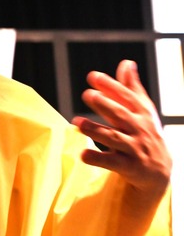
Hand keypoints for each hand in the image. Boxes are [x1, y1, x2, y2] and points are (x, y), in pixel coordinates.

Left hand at [72, 59, 171, 198]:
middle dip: (105, 104)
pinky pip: (111, 163)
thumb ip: (131, 88)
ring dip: (95, 130)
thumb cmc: (146, 134)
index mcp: (142, 114)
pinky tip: (82, 154)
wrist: (159, 172)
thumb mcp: (142, 111)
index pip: (127, 97)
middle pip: (121, 115)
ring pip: (113, 138)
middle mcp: (140, 129)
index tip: (93, 76)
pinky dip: (97, 158)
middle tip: (87, 94)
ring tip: (76, 122)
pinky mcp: (128, 167)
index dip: (111, 86)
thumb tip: (126, 63)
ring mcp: (134, 149)